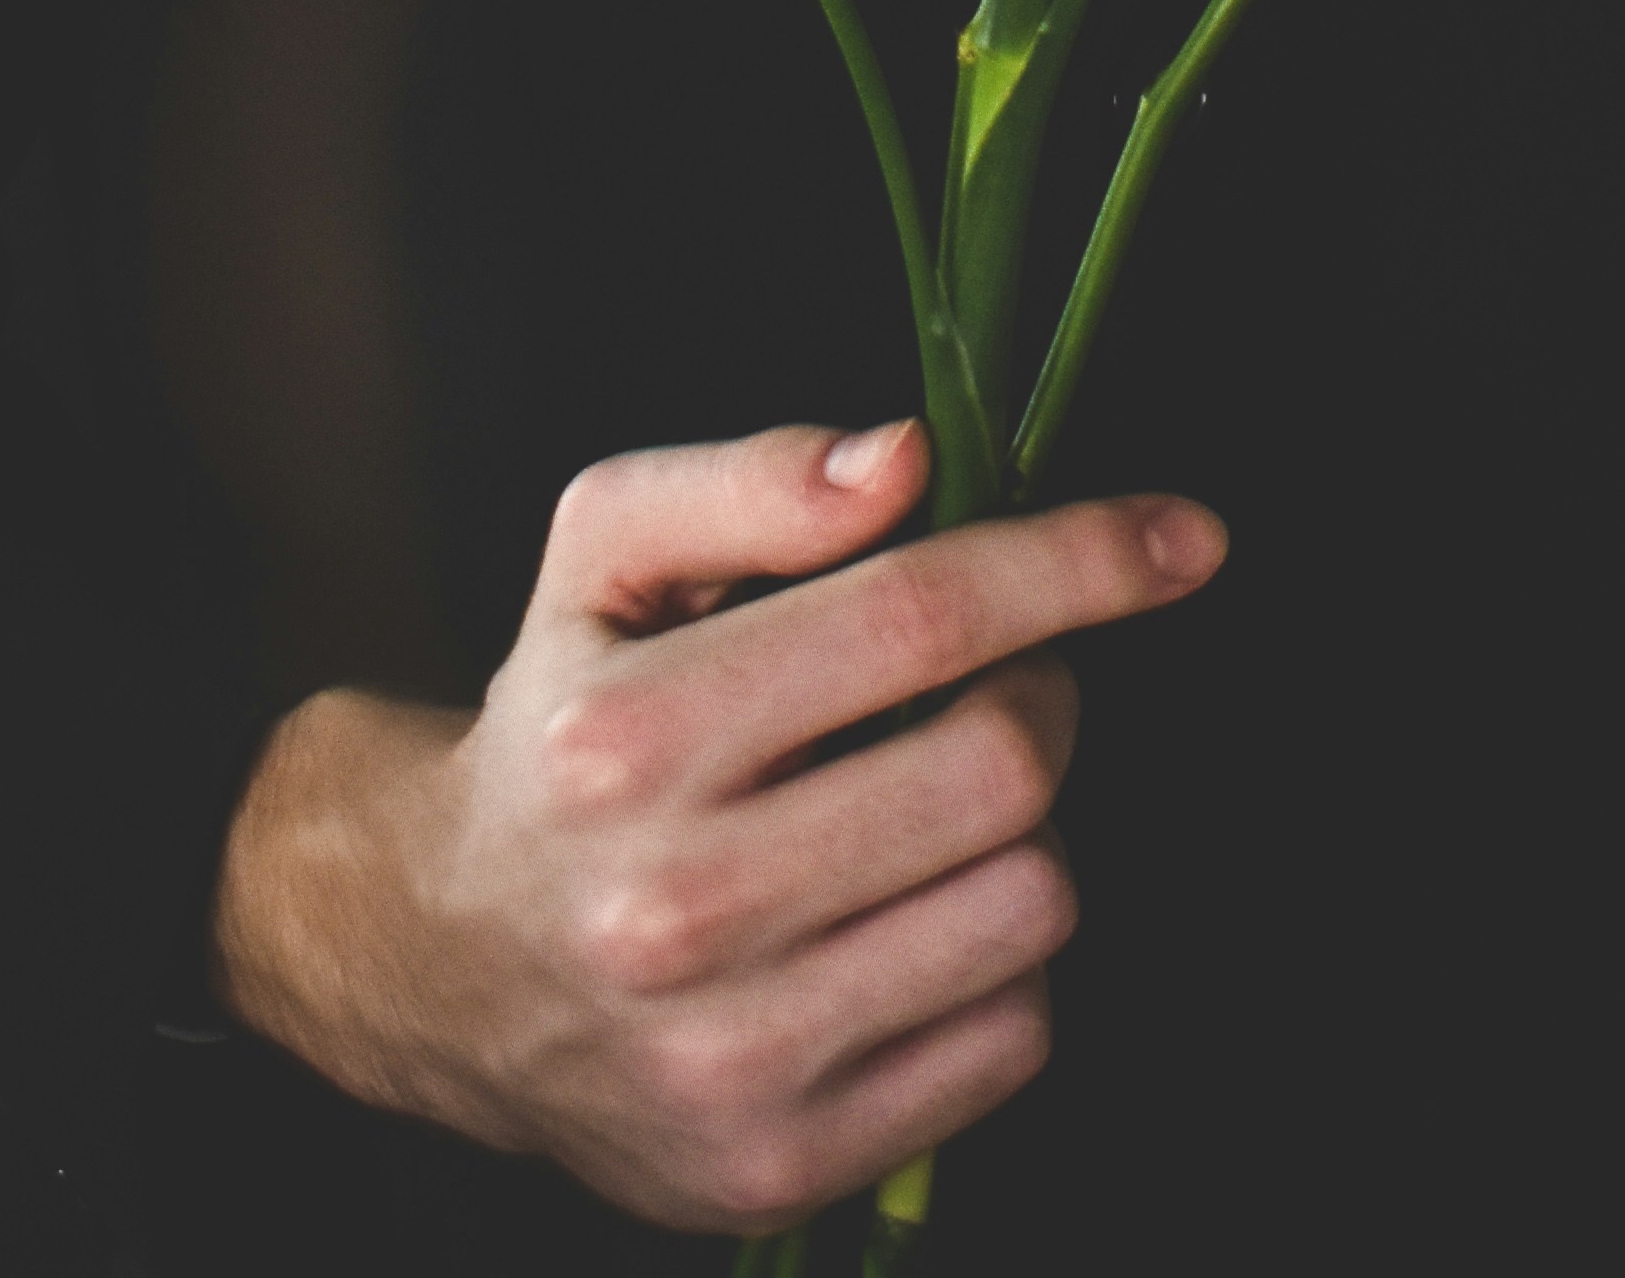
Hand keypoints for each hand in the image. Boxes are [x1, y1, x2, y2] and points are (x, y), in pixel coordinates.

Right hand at [210, 414, 1225, 1235]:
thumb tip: (909, 457)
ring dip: (1025, 835)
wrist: (439, 961)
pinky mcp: (774, 1166)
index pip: (916, 618)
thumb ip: (751, 483)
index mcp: (630, 736)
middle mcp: (672, 908)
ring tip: (936, 812)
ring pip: (1026, 906)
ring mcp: (728, 1056)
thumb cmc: (561, 725)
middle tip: (995, 688)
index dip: (1076, 562)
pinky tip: (914, 924)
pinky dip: (1000, 965)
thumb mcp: (606, 554)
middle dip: (1042, 697)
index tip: (1185, 538)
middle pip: (1000, 766)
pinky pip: (1010, 1042)